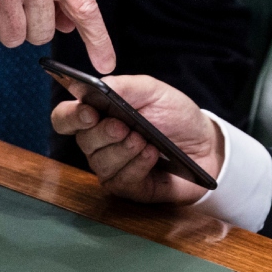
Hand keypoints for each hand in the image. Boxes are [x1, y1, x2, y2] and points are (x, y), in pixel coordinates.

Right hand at [51, 76, 222, 202]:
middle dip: (104, 133)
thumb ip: (126, 85)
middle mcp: (98, 142)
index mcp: (98, 114)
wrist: (205, 143)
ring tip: (145, 141)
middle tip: (125, 127)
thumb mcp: (154, 91)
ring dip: (124, 150)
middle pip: (83, 141)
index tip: (88, 112)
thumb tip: (99, 84)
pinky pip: (120, 180)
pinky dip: (136, 166)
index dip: (71, 116)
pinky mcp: (126, 187)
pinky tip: (151, 155)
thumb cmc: (174, 115)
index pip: (65, 117)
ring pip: (101, 162)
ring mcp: (110, 166)